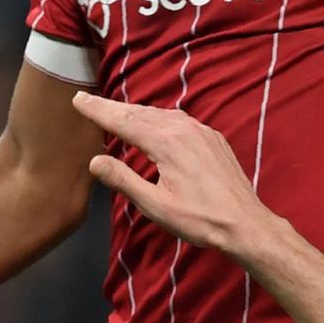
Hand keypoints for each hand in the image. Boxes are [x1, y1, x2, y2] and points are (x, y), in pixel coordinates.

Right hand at [70, 93, 274, 259]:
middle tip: (89, 101)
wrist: (245, 223)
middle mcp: (183, 129)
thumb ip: (123, 180)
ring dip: (135, 112)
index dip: (98, 111)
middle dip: (112, 107)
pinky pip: (178, 120)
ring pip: (160, 114)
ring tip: (116, 112)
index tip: (78, 99)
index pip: (123, 122)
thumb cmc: (199, 219)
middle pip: (139, 113)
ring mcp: (201, 131)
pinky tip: (154, 124)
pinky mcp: (212, 138)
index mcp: (165, 143)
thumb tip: (95, 161)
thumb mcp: (155, 205)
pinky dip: (158, 118)